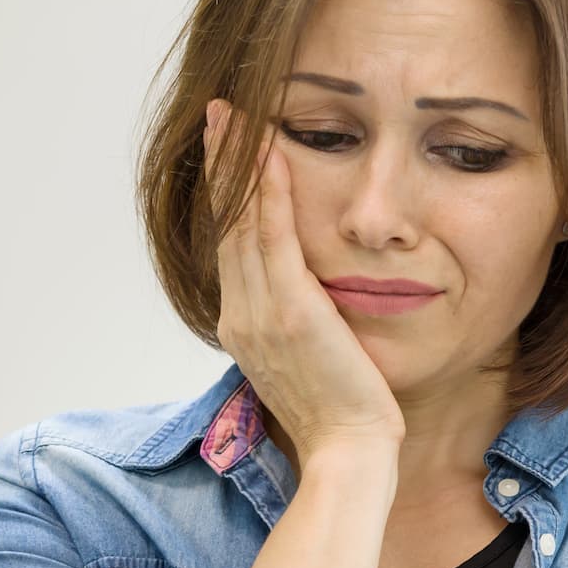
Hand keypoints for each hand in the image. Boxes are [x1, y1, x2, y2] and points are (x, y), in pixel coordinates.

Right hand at [204, 98, 405, 460]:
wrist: (349, 452)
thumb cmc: (342, 415)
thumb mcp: (309, 363)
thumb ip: (299, 326)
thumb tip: (311, 301)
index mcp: (243, 326)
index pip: (231, 246)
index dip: (226, 196)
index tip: (226, 153)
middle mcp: (241, 315)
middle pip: (225, 225)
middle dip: (222, 166)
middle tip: (219, 114)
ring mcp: (261, 312)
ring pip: (241, 223)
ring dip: (239, 164)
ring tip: (236, 116)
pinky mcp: (292, 311)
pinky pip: (274, 237)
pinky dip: (269, 192)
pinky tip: (272, 153)